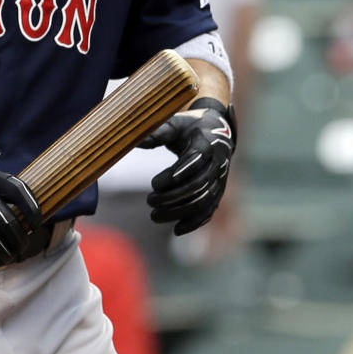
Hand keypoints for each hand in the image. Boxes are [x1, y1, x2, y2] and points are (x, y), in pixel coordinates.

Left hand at [140, 99, 235, 235]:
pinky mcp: (218, 192)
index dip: (177, 172)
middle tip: (149, 201)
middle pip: (198, 184)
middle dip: (172, 196)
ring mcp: (220, 179)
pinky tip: (176, 230)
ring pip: (203, 200)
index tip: (155, 184)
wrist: (217, 132)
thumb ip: (156, 132)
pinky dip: (195, 222)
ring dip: (178, 211)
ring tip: (154, 215)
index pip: (195, 159)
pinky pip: (210, 210)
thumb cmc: (189, 127)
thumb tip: (132, 140)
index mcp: (207, 141)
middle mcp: (218, 162)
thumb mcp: (175, 124)